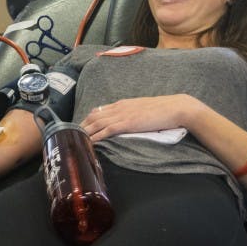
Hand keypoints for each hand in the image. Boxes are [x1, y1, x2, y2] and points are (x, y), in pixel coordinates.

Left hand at [80, 94, 199, 141]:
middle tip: (70, 135)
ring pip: (97, 123)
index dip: (87, 119)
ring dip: (85, 131)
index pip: (99, 111)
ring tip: (74, 139)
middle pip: (93, 116)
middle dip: (81, 126)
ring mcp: (123, 115)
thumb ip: (130, 114)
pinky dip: (96, 136)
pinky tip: (89, 141)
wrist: (176, 108)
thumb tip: (122, 122)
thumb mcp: (142, 109)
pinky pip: (107, 130)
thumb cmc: (163, 110)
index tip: (78, 127)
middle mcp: (119, 107)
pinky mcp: (128, 123)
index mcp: (122, 103)